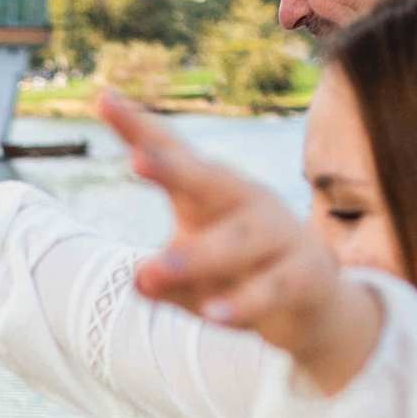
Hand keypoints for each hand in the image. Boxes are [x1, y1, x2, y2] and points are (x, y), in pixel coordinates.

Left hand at [95, 92, 381, 394]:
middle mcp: (246, 202)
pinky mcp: (303, 276)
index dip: (139, 128)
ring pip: (236, 242)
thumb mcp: (190, 275)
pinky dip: (241, 303)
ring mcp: (278, 236)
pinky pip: (271, 289)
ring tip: (150, 272)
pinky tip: (212, 316)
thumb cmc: (236, 277)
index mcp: (212, 192)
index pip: (173, 153)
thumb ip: (161, 279)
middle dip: (174, 168)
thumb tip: (138, 279)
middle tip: (136, 160)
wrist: (314, 305)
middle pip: (210, 180)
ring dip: (195, 257)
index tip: (102, 101)